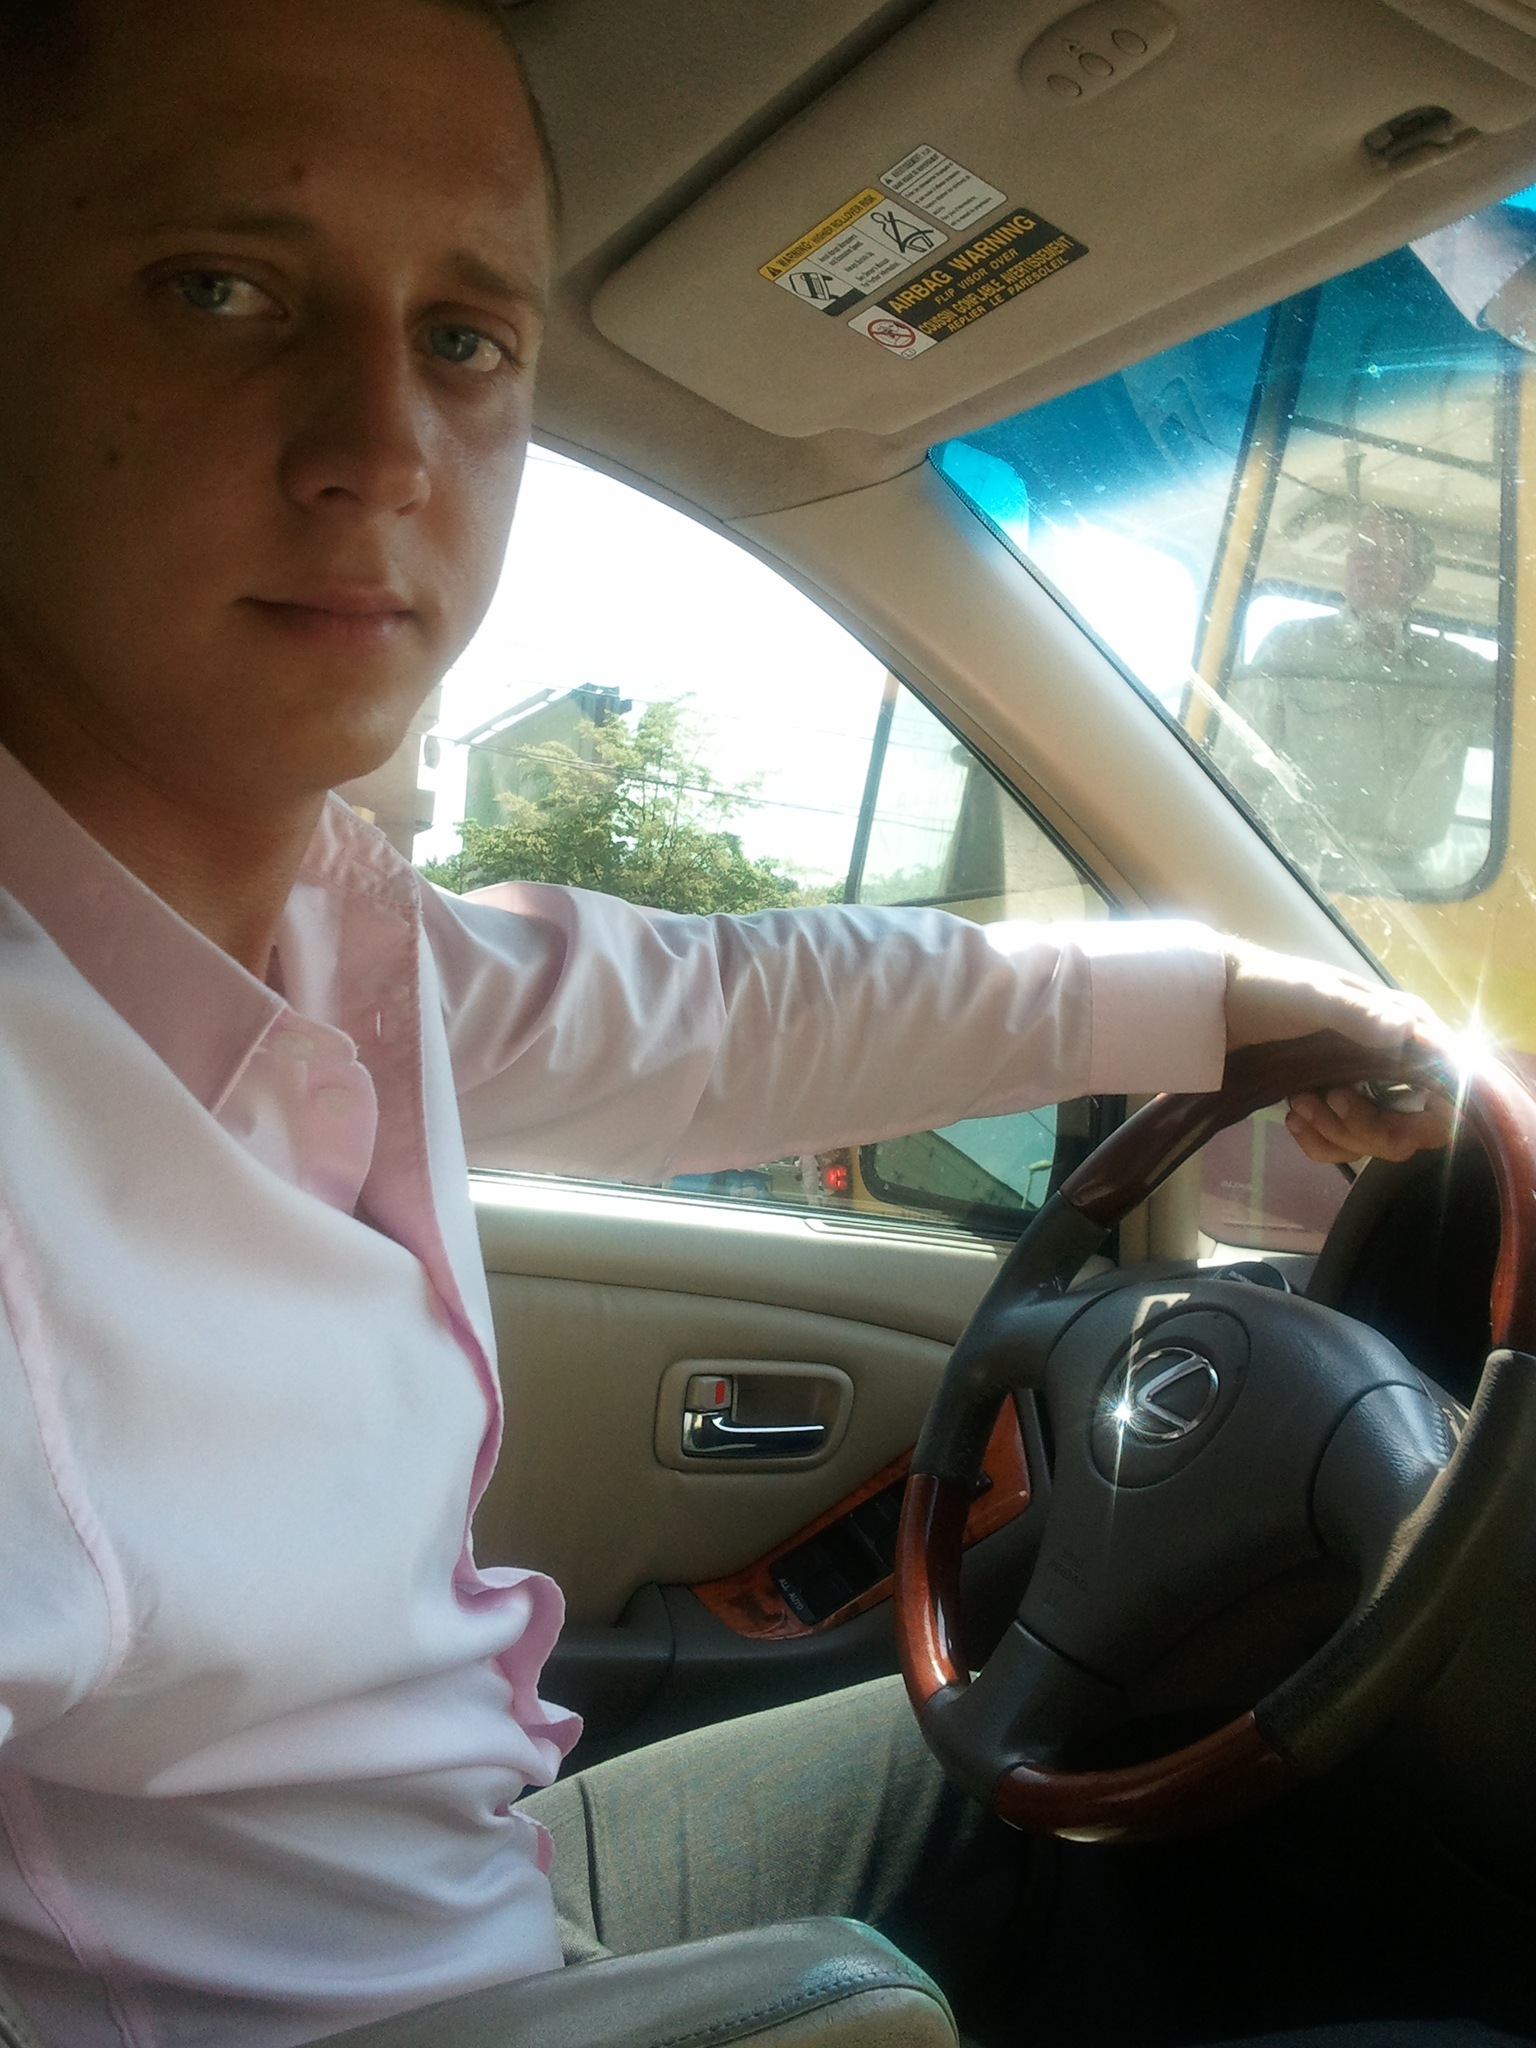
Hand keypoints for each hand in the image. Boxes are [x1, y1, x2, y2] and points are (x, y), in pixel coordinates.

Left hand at [1223, 940, 1451, 1163]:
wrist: (1217, 1004)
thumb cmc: (1270, 990)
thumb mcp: (1315, 997)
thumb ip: (1360, 1015)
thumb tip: (1410, 1032)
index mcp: (1406, 1028)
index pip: (1450, 1085)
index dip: (1432, 1114)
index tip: (1390, 1118)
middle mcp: (1395, 1060)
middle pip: (1415, 1127)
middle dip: (1371, 1128)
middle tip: (1328, 1101)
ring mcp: (1365, 1086)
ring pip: (1378, 1141)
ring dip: (1338, 1133)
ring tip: (1298, 1105)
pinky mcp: (1334, 1106)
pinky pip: (1345, 1146)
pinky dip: (1320, 1143)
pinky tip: (1293, 1121)